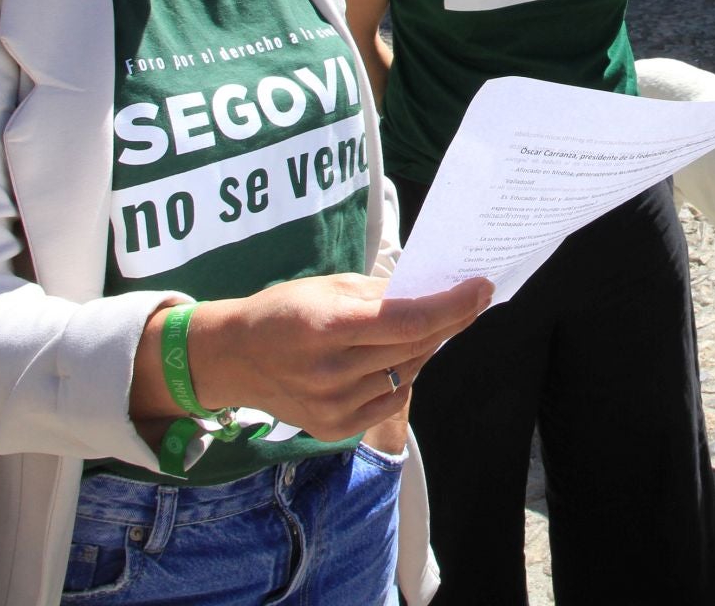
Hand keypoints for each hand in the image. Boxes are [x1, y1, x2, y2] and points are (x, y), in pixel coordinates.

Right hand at [190, 275, 490, 443]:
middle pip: (414, 347)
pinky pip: (390, 400)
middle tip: (470, 300)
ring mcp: (333, 407)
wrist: (233, 360)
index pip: (409, 321)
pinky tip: (393, 358)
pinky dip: (402, 376)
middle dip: (449, 321)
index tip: (481, 288)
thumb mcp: (328, 287)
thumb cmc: (283, 312)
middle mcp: (331, 373)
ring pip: (407, 373)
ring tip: (427, 326)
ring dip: (425, 348)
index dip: (453, 305)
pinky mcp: (334, 429)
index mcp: (327, 328)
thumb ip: (381, 294)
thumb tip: (433, 292)